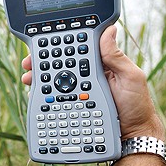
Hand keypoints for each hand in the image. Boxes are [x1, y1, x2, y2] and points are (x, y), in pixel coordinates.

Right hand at [21, 25, 164, 140]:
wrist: (134, 135)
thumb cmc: (137, 106)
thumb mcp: (131, 77)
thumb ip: (116, 56)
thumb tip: (108, 30)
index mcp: (100, 64)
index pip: (76, 50)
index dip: (60, 45)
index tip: (45, 43)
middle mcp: (86, 76)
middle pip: (60, 65)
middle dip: (41, 61)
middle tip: (28, 63)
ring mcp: (79, 91)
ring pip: (54, 81)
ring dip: (39, 78)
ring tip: (28, 78)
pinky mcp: (74, 105)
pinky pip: (56, 98)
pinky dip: (44, 95)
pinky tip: (36, 94)